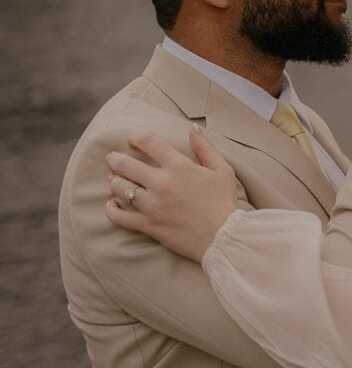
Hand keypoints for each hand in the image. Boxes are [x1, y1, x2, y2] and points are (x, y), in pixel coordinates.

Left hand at [105, 127, 237, 262]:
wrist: (223, 238)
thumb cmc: (224, 203)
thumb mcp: (222, 170)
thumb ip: (205, 148)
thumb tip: (193, 129)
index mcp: (179, 166)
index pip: (147, 141)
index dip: (135, 136)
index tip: (133, 138)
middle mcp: (161, 183)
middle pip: (124, 164)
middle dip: (114, 158)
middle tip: (112, 158)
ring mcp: (152, 205)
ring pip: (119, 188)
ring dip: (114, 181)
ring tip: (116, 180)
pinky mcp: (148, 225)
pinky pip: (118, 216)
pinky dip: (111, 209)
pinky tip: (113, 204)